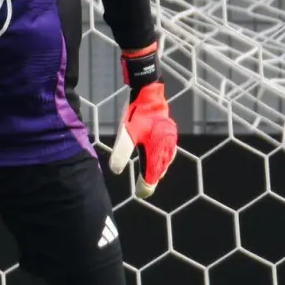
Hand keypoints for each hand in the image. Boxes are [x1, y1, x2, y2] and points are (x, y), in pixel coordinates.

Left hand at [107, 45, 177, 196]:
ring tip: (152, 177)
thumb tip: (115, 171)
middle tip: (144, 190)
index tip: (141, 194)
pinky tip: (157, 157)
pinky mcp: (168, 130)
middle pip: (160, 169)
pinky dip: (162, 159)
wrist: (148, 90)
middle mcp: (166, 146)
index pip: (152, 175)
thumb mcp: (125, 133)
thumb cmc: (136, 112)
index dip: (146, 186)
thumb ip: (121, 152)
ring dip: (158, 170)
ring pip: (165, 160)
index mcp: (157, 150)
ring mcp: (169, 138)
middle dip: (152, 180)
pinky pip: (167, 150)